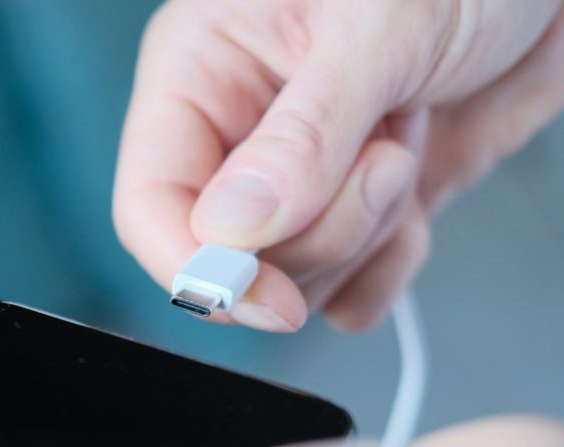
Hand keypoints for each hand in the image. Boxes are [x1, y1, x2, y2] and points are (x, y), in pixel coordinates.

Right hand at [114, 0, 563, 330]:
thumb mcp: (378, 30)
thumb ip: (302, 138)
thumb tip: (229, 232)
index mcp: (201, 70)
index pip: (150, 202)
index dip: (198, 266)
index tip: (267, 299)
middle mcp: (237, 133)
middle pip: (226, 256)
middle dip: (316, 232)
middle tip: (384, 157)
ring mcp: (296, 183)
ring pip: (288, 279)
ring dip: (363, 232)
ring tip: (406, 138)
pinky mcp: (351, 215)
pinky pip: (343, 292)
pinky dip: (383, 272)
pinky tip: (412, 212)